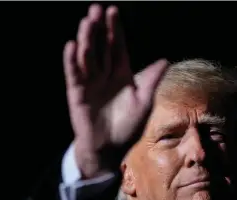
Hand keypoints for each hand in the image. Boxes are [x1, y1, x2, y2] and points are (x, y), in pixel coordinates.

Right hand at [63, 4, 167, 177]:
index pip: (117, 47)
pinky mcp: (77, 93)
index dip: (115, 30)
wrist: (109, 148)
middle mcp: (105, 75)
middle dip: (99, 29)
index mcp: (122, 74)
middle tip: (96, 9)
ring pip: (87, 57)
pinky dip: (72, 61)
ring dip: (87, 40)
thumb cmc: (128, 126)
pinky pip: (74, 74)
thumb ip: (151, 81)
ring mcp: (90, 82)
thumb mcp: (144, 103)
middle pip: (101, 47)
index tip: (113, 11)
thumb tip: (165, 61)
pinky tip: (72, 46)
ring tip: (87, 22)